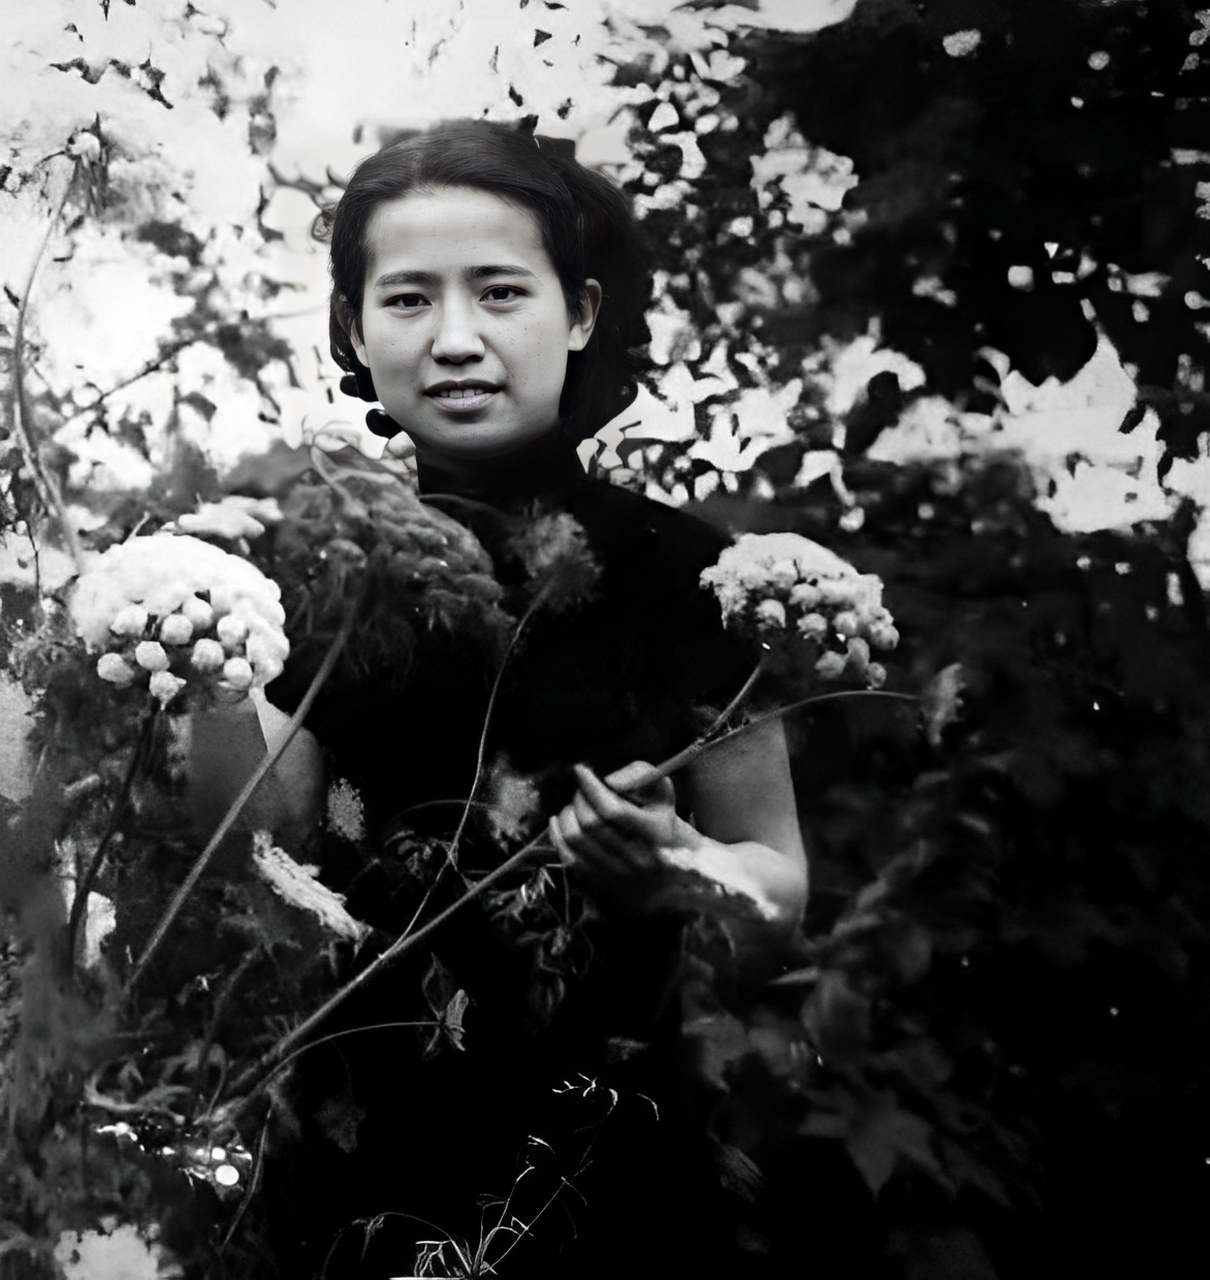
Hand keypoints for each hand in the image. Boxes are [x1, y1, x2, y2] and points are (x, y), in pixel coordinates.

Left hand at [548, 761, 699, 916]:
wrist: (668, 862)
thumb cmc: (660, 817)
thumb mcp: (661, 790)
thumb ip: (640, 774)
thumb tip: (609, 780)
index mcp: (656, 833)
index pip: (613, 811)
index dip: (592, 787)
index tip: (580, 770)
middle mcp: (637, 858)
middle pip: (591, 824)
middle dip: (580, 798)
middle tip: (582, 788)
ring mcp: (616, 874)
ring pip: (575, 839)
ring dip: (568, 814)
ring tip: (576, 804)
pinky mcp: (599, 882)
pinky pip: (567, 857)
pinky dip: (558, 834)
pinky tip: (561, 819)